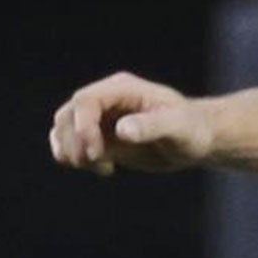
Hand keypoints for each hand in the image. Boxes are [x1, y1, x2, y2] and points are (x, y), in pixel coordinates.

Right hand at [48, 72, 211, 175]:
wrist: (196, 141)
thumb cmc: (192, 129)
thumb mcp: (178, 128)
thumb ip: (152, 126)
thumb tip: (122, 130)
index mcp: (122, 89)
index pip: (84, 101)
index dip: (82, 127)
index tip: (96, 153)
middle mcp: (106, 100)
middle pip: (66, 116)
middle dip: (75, 142)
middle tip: (99, 161)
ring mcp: (99, 118)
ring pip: (62, 131)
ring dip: (72, 153)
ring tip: (103, 166)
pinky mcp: (97, 137)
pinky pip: (69, 146)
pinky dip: (76, 160)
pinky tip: (106, 169)